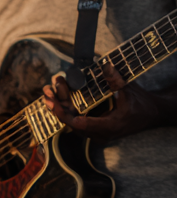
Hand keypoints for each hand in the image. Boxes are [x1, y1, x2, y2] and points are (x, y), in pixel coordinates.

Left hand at [43, 61, 160, 140]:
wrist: (151, 113)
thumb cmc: (141, 104)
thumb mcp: (129, 92)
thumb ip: (116, 81)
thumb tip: (106, 66)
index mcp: (109, 126)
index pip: (81, 125)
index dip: (65, 115)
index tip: (53, 103)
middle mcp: (101, 132)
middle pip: (72, 122)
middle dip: (58, 106)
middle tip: (47, 90)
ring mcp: (97, 130)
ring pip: (72, 120)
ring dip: (59, 105)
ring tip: (48, 89)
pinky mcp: (95, 125)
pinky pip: (76, 118)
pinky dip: (66, 107)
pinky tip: (55, 94)